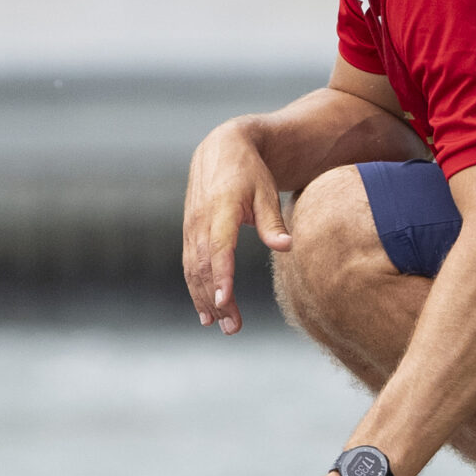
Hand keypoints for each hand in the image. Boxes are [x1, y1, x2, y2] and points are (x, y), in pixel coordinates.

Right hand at [183, 117, 291, 334]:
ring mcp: (191, 226)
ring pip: (193, 269)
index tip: (225, 301)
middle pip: (204, 267)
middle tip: (232, 328)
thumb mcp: (267, 191)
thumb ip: (273, 221)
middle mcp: (201, 219)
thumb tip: (287, 246)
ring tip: (217, 324)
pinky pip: (189, 264)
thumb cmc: (250, 172)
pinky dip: (195, 288)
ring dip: (202, 299)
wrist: (220, 148)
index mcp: (222, 208)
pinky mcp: (188, 231)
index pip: (219, 248)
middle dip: (215, 299)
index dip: (221, 276)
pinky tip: (205, 309)